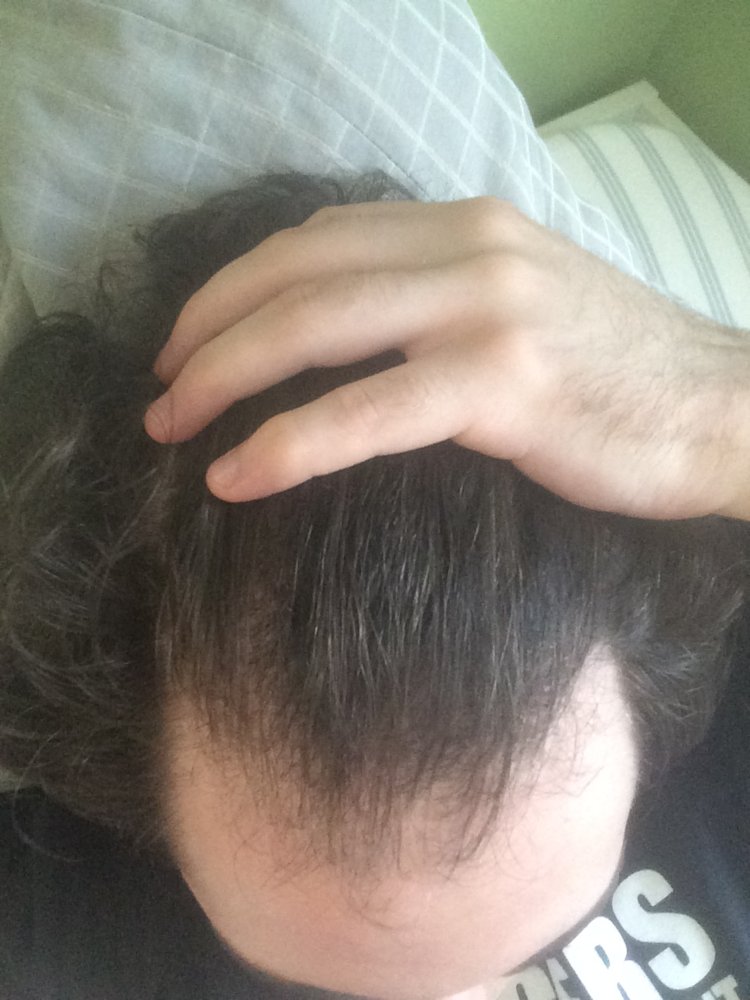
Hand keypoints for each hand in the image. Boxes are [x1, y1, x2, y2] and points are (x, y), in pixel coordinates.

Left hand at [144, 196, 749, 519]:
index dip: (235, 286)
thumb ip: (435, 299)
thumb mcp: (521, 307)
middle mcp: (468, 246)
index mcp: (466, 224)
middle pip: (296, 274)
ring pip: (314, 328)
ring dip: (223, 379)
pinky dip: (288, 442)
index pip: (317, 237)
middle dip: (208, 334)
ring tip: (172, 430)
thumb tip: (346, 335)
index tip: (191, 339)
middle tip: (160, 394)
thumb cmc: (622, 376)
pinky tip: (238, 474)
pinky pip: (365, 410)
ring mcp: (485, 308)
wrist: (724, 409)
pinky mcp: (502, 382)